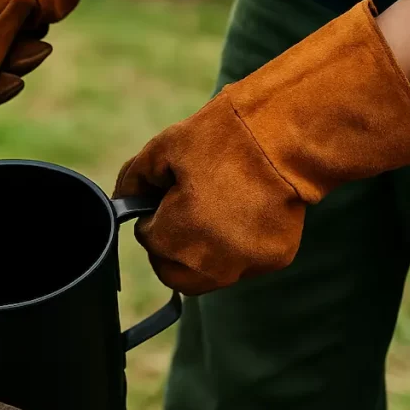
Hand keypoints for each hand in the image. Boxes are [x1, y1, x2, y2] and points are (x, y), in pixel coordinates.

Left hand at [114, 0, 409, 295]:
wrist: (288, 135)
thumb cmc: (222, 139)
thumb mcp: (162, 151)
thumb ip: (132, 182)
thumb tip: (121, 203)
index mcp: (176, 239)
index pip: (148, 240)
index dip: (155, 215)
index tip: (170, 195)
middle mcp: (210, 263)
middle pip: (172, 270)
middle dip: (171, 244)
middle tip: (188, 209)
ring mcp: (245, 266)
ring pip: (207, 275)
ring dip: (201, 252)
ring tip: (217, 211)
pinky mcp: (273, 260)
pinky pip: (242, 265)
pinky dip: (236, 248)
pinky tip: (245, 214)